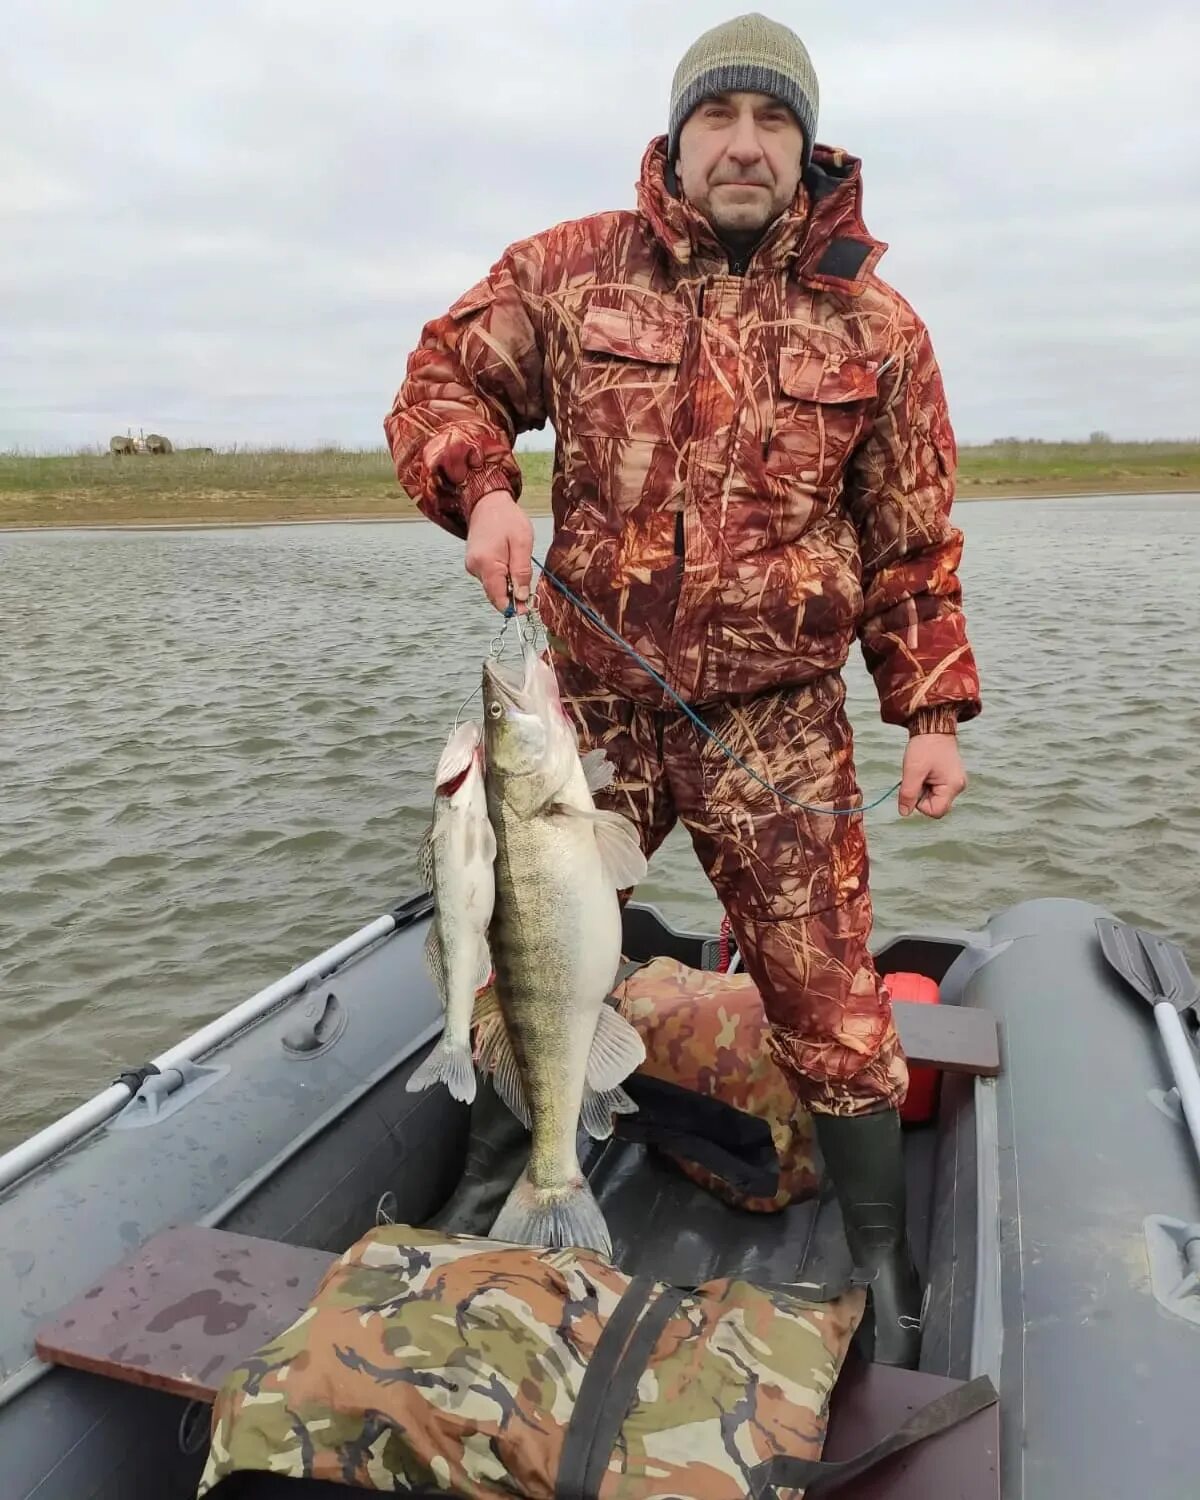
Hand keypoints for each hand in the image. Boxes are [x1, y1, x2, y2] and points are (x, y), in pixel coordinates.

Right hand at [464, 491, 533, 611]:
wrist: (487, 502)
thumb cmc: (507, 518)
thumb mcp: (522, 543)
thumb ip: (521, 572)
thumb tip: (521, 597)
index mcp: (486, 564)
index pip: (498, 598)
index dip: (514, 607)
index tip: (528, 608)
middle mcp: (474, 568)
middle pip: (495, 594)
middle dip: (513, 595)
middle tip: (530, 586)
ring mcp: (472, 566)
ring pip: (493, 587)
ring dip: (508, 584)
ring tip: (518, 564)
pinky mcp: (474, 563)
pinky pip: (490, 578)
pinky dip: (502, 576)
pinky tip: (509, 562)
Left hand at [898, 734, 966, 817]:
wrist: (933, 727)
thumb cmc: (924, 747)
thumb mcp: (912, 771)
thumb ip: (908, 794)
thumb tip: (904, 813)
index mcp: (953, 786)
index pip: (936, 812)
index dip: (920, 804)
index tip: (916, 786)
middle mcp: (958, 787)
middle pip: (936, 805)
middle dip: (922, 795)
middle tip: (918, 776)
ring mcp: (956, 782)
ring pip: (935, 797)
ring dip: (924, 788)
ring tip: (923, 771)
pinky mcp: (951, 777)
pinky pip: (937, 789)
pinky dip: (927, 783)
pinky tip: (926, 770)